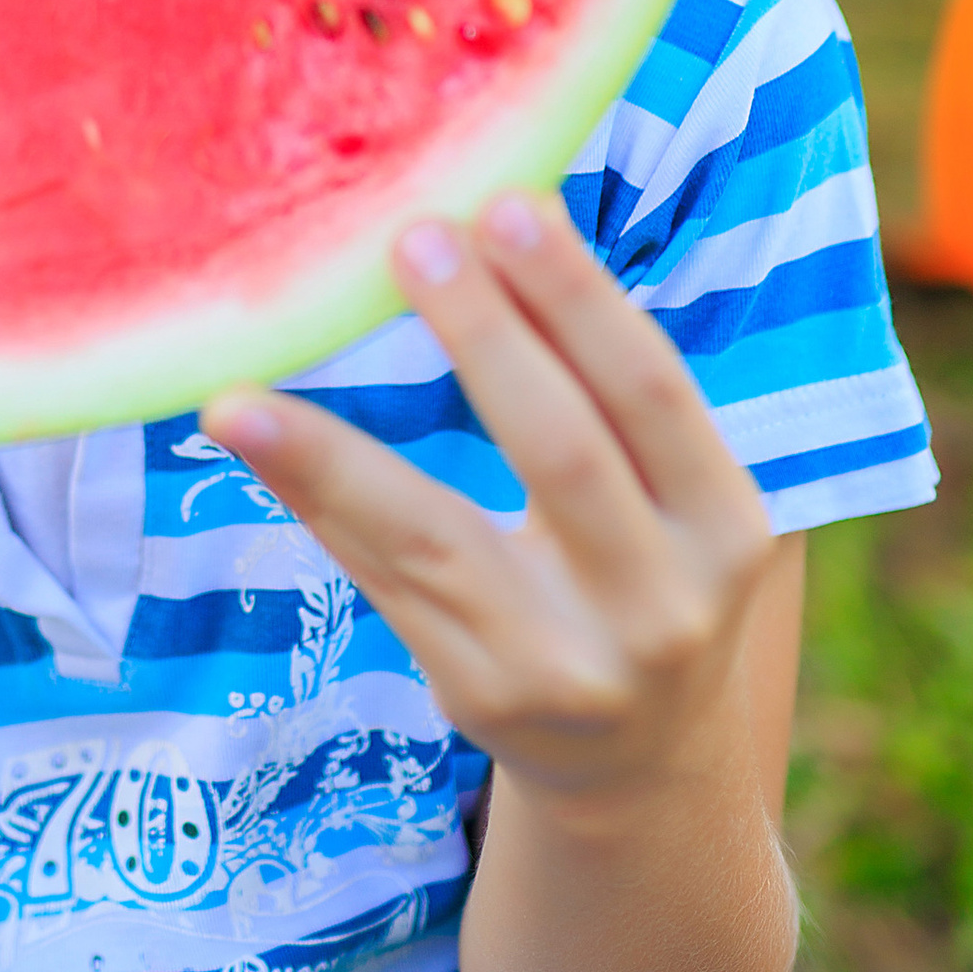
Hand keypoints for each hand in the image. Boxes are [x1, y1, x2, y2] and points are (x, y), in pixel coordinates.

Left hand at [203, 191, 777, 815]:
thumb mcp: (675, 498)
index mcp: (727, 525)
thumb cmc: (645, 573)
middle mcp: (661, 604)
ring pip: (435, 536)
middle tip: (410, 235)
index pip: (651, 392)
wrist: (645, 767)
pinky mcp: (482, 696)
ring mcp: (567, 664)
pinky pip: (384, 580)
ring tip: (245, 390)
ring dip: (332, 454)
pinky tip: (253, 439)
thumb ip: (606, 392)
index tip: (508, 204)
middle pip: (561, 452)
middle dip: (483, 335)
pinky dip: (316, 502)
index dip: (579, 299)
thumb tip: (489, 218)